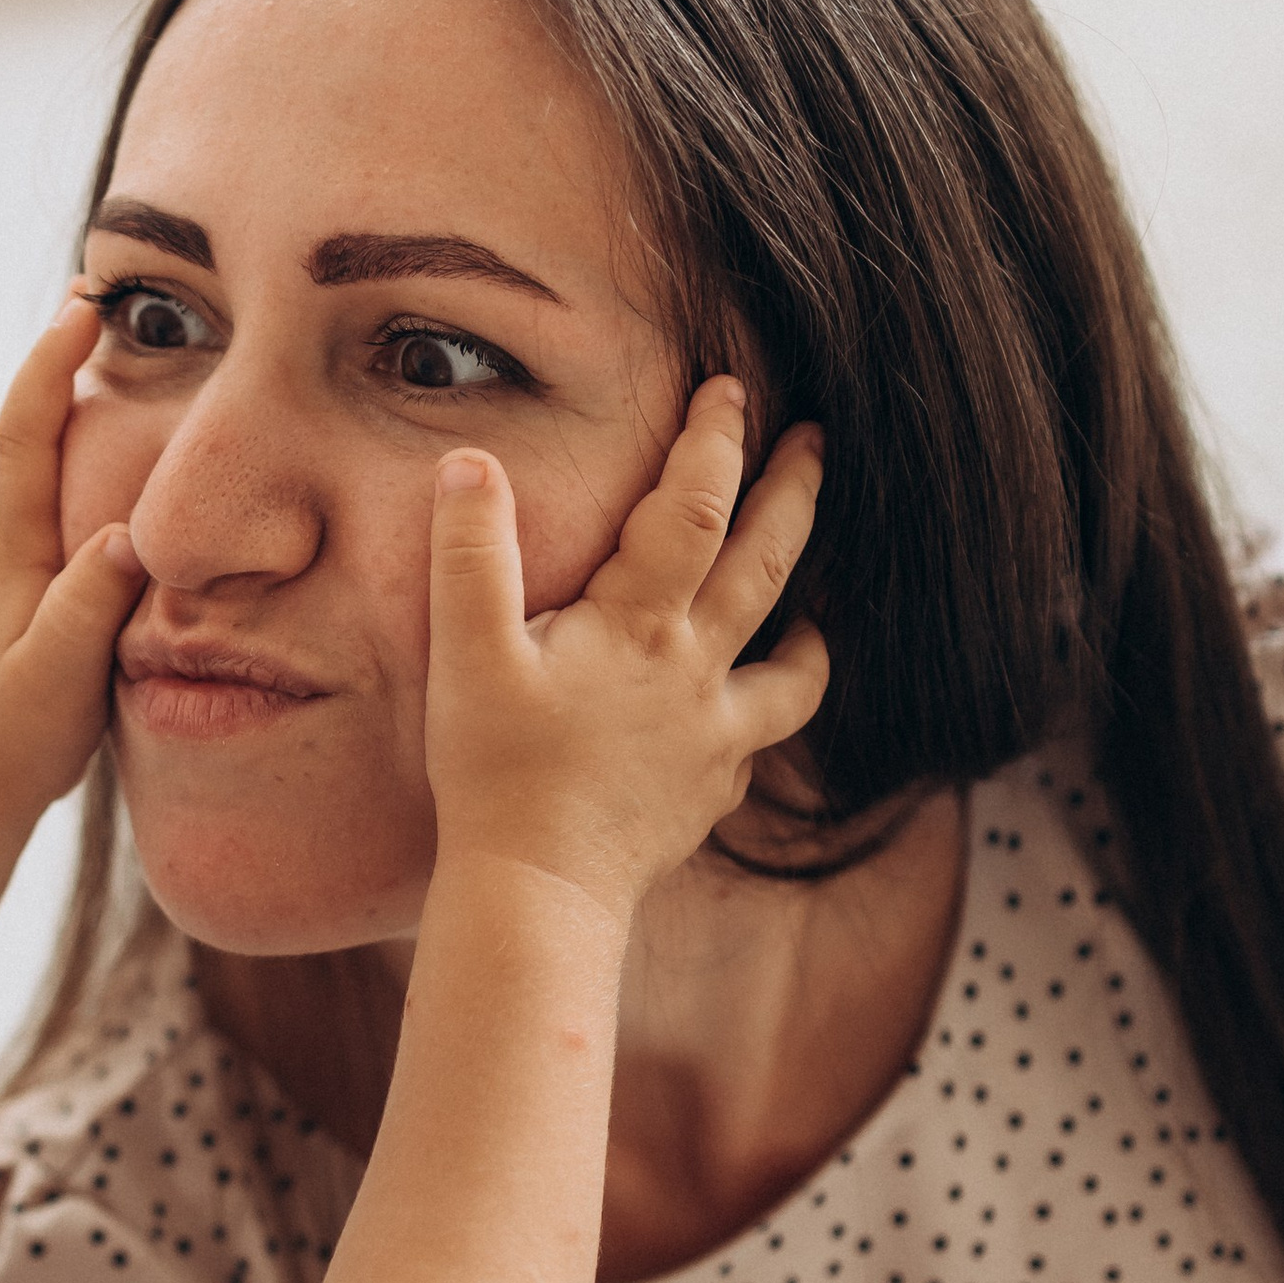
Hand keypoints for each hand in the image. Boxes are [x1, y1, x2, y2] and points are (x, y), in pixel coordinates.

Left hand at [0, 298, 146, 847]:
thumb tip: (130, 536)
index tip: (82, 305)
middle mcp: (8, 535)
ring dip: (89, 395)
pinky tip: (146, 443)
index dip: (48, 365)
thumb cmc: (11, 738)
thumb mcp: (53, 681)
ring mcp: (21, 554)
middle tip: (116, 283)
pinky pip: (74, 493)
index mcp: (10, 549)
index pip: (23, 435)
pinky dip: (103, 451)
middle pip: (35, 423)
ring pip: (56, 456)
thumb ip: (88, 609)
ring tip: (143, 341)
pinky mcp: (42, 577)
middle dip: (69, 351)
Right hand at [424, 376, 827, 918]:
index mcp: (641, 626)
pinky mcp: (711, 793)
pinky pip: (759, 741)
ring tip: (817, 602)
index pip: (694, 508)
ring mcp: (715, 738)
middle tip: (815, 441)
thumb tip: (472, 463)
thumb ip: (472, 554)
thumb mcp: (466, 655)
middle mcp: (697, 673)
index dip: (715, 441)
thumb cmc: (496, 773)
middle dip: (795, 493)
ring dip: (811, 622)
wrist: (539, 892)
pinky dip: (762, 712)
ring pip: (797, 668)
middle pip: (769, 567)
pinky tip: (743, 712)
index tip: (730, 390)